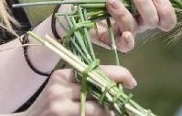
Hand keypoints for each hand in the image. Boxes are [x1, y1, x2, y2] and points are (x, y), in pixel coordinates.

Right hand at [22, 66, 136, 115]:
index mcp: (62, 75)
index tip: (132, 82)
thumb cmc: (49, 109)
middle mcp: (61, 85)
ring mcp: (60, 102)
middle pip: (99, 88)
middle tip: (123, 104)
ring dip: (108, 112)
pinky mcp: (61, 113)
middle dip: (115, 97)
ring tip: (108, 113)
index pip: (95, 69)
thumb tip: (114, 85)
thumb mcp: (61, 92)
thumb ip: (81, 86)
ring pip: (99, 107)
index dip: (118, 74)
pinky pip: (91, 115)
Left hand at [59, 0, 176, 52]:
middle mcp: (136, 21)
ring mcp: (124, 31)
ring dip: (125, 12)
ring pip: (137, 28)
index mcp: (140, 7)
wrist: (70, 5)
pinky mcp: (112, 41)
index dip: (167, 8)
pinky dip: (127, 38)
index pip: (164, 14)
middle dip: (146, 5)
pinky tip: (122, 32)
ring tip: (109, 1)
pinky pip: (127, 45)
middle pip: (155, 21)